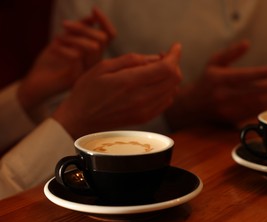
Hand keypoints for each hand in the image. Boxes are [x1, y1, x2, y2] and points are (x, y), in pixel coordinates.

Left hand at [18, 7, 115, 111]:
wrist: (36, 84)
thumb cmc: (51, 62)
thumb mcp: (65, 40)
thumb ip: (78, 30)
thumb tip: (92, 18)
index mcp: (94, 54)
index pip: (110, 36)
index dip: (105, 22)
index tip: (94, 10)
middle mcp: (95, 64)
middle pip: (102, 39)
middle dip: (83, 28)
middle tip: (64, 25)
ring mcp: (88, 73)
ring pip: (93, 47)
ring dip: (73, 38)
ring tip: (57, 39)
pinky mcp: (77, 79)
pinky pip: (77, 57)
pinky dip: (63, 48)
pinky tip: (53, 48)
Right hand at [53, 43, 181, 138]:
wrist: (80, 119)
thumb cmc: (88, 90)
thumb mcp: (103, 67)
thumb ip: (132, 60)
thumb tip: (156, 58)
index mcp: (130, 82)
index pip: (166, 68)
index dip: (175, 55)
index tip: (175, 46)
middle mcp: (141, 98)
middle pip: (174, 79)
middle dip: (174, 64)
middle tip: (163, 56)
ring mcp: (144, 110)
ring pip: (173, 90)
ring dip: (171, 77)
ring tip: (157, 69)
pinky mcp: (145, 118)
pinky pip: (167, 102)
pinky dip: (167, 90)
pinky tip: (156, 84)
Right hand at [166, 40, 266, 129]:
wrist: (192, 106)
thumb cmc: (207, 80)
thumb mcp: (214, 62)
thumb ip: (231, 52)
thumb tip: (247, 44)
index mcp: (218, 79)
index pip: (242, 76)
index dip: (259, 74)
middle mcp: (222, 95)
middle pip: (252, 91)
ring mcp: (226, 109)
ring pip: (254, 104)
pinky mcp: (230, 119)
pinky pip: (251, 113)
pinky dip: (264, 106)